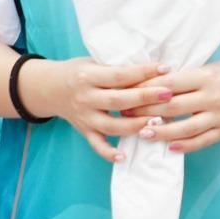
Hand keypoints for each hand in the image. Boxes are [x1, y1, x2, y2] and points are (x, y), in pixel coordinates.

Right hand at [24, 58, 172, 165]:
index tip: (166, 68)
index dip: (143, 72)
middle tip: (169, 94)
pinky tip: (124, 157)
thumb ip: (118, 66)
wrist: (50, 88)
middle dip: (145, 98)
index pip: (120, 75)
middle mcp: (85, 98)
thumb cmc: (81, 71)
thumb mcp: (95, 61)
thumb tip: (153, 66)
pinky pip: (96, 145)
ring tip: (157, 123)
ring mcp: (84, 117)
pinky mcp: (83, 130)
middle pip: (118, 100)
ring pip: (110, 125)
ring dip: (134, 126)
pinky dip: (109, 153)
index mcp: (88, 76)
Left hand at [123, 60, 219, 155]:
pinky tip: (168, 147)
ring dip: (161, 132)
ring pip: (185, 128)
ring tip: (142, 133)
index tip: (127, 93)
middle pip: (173, 106)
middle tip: (125, 114)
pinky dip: (184, 146)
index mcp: (206, 77)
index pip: (170, 84)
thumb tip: (145, 86)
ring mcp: (219, 115)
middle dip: (146, 111)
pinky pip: (201, 142)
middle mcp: (213, 96)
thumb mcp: (205, 69)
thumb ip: (181, 79)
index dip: (147, 90)